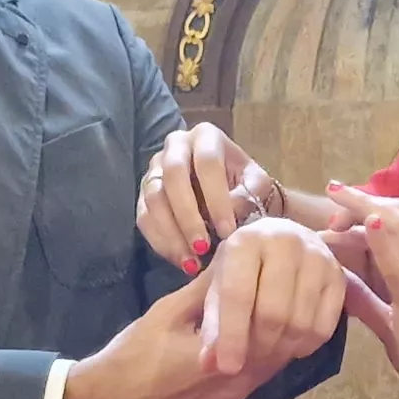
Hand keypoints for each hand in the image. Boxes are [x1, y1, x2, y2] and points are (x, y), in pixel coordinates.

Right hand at [63, 270, 274, 398]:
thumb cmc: (132, 355)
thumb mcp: (167, 312)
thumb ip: (204, 290)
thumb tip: (231, 259)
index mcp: (222, 356)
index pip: (265, 320)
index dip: (273, 292)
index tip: (273, 269)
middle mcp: (236, 381)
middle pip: (279, 344)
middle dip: (282, 312)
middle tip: (283, 282)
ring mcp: (234, 396)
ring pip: (274, 361)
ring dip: (278, 333)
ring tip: (276, 301)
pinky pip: (261, 373)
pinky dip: (267, 351)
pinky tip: (260, 330)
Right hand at [137, 122, 292, 266]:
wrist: (227, 191)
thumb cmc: (243, 184)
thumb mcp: (255, 183)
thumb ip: (249, 192)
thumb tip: (231, 210)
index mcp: (206, 136)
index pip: (207, 163)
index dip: (216, 198)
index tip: (227, 231)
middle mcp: (175, 146)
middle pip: (173, 176)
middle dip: (188, 216)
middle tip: (203, 248)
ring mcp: (155, 169)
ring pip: (154, 199)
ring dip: (171, 233)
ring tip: (191, 261)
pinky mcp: (143, 194)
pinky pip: (144, 217)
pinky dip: (160, 242)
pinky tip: (180, 260)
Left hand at [192, 217, 347, 381]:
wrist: (281, 242)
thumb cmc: (242, 268)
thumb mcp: (218, 286)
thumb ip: (211, 324)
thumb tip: (208, 364)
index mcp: (247, 241)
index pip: (238, 295)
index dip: (232, 336)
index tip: (227, 368)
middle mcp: (286, 242)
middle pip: (274, 314)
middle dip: (259, 348)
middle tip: (249, 363)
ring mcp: (318, 257)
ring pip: (300, 324)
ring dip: (281, 350)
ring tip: (266, 353)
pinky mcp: (339, 276)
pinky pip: (324, 327)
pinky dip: (305, 346)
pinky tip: (290, 344)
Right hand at [323, 185, 398, 398]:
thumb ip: (393, 266)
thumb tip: (375, 219)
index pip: (396, 218)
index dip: (364, 202)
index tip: (330, 194)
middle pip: (392, 226)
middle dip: (360, 214)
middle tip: (327, 222)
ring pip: (384, 248)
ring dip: (355, 237)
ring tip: (325, 240)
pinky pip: (380, 273)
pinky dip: (358, 263)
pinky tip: (337, 269)